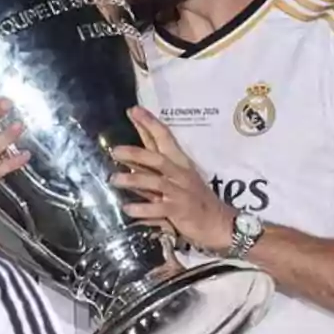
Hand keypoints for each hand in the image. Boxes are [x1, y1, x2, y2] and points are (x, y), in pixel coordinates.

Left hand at [110, 106, 235, 254]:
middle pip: (157, 158)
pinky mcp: (179, 210)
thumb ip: (152, 174)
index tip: (133, 110)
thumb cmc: (195, 201)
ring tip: (114, 179)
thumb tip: (129, 164)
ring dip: (134, 180)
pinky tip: (128, 208)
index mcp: (180, 163)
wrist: (219, 223)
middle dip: (136, 152)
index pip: (164, 138)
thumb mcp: (174, 182)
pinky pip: (158, 208)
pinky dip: (142, 208)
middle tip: (115, 150)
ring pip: (155, 182)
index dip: (149, 124)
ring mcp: (180, 192)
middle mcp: (180, 174)